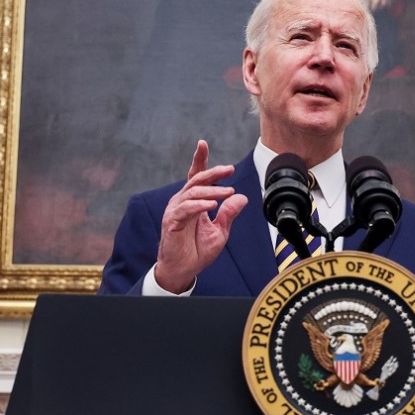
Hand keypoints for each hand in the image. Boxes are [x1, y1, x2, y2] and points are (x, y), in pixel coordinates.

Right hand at [154, 140, 247, 292]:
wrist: (184, 271)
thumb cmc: (197, 251)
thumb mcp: (220, 231)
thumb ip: (229, 214)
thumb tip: (242, 197)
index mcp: (193, 201)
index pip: (196, 176)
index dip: (199, 160)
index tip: (203, 143)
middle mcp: (182, 202)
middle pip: (197, 180)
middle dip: (213, 172)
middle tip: (230, 169)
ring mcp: (176, 211)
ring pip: (193, 192)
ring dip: (213, 191)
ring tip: (229, 192)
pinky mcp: (172, 222)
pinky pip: (186, 209)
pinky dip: (200, 205)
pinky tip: (213, 205)